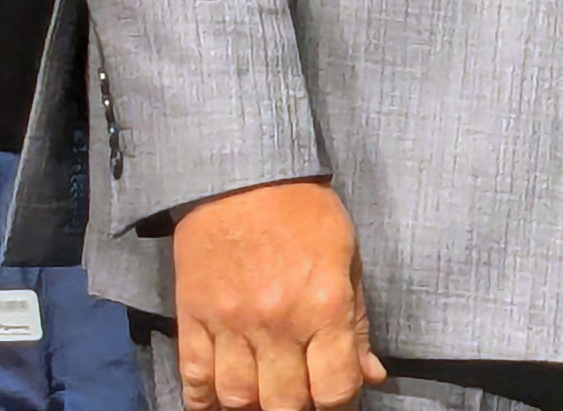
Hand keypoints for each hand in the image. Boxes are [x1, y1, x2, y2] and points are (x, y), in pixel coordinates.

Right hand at [172, 179, 385, 410]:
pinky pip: (193, 380)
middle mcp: (277, 323)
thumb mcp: (348, 258)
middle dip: (300, 410)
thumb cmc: (306, 212)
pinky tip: (220, 404)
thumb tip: (371, 376)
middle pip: (285, 403)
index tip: (340, 399)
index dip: (342, 404)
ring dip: (254, 408)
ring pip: (238, 399)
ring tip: (267, 399)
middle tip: (304, 399)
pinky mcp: (192, 320)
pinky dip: (204, 402)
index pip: (335, 387)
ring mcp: (229, 325)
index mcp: (323, 305)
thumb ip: (358, 323)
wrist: (242, 175)